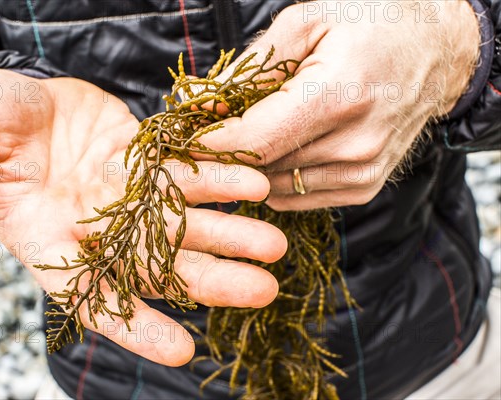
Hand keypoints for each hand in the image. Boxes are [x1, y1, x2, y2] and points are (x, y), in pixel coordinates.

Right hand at [0, 69, 286, 365]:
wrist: (21, 97)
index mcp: (52, 242)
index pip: (95, 297)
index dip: (135, 326)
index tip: (181, 351)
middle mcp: (101, 231)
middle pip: (160, 266)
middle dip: (210, 280)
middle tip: (262, 289)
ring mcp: (130, 198)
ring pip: (186, 224)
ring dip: (230, 234)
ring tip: (275, 244)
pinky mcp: (149, 163)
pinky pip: (188, 175)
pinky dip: (220, 182)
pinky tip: (254, 185)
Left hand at [198, 0, 479, 209]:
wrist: (435, 50)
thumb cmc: (372, 24)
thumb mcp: (307, 22)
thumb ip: (251, 68)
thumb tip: (203, 104)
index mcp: (340, 93)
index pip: (255, 138)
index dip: (211, 142)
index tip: (183, 135)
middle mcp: (356, 142)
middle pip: (262, 166)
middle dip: (225, 153)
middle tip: (207, 131)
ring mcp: (363, 170)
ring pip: (275, 186)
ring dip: (252, 167)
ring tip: (246, 135)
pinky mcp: (365, 186)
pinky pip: (298, 196)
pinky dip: (277, 178)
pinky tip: (280, 148)